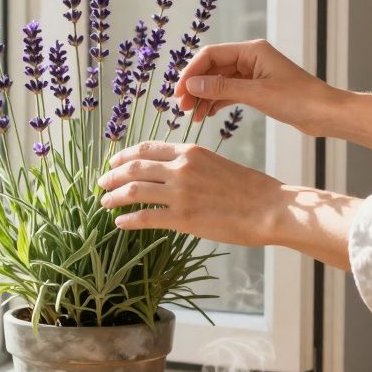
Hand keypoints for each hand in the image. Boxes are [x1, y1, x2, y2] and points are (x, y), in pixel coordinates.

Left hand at [97, 141, 286, 246]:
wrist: (269, 208)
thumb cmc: (250, 189)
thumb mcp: (218, 164)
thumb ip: (193, 165)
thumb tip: (173, 173)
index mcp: (190, 151)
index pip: (147, 148)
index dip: (125, 155)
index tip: (114, 161)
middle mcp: (181, 168)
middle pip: (134, 167)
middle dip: (112, 175)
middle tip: (102, 183)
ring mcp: (180, 193)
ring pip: (133, 191)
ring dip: (113, 197)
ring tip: (105, 203)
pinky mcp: (183, 218)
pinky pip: (145, 218)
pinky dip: (127, 220)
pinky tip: (120, 223)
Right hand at [176, 39, 342, 135]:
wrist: (326, 114)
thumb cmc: (299, 100)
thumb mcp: (257, 94)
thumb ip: (222, 89)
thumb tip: (192, 86)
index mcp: (252, 51)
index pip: (211, 54)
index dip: (191, 72)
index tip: (179, 92)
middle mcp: (251, 58)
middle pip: (213, 68)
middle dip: (196, 87)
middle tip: (182, 108)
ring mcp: (254, 74)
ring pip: (219, 82)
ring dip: (204, 97)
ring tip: (193, 117)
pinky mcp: (258, 89)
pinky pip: (230, 92)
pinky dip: (217, 103)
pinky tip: (207, 115)